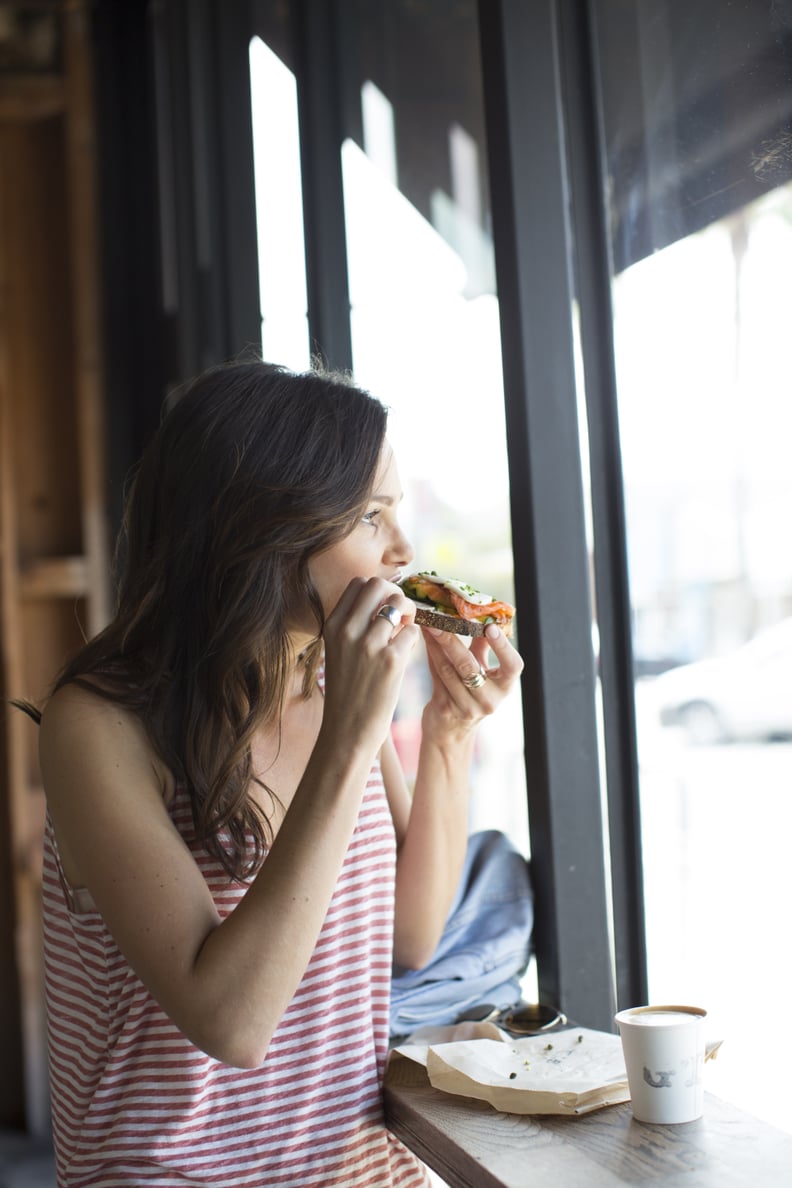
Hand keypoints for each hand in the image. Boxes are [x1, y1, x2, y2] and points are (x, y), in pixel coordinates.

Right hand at [320, 577, 418, 752]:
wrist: (346, 731)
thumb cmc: (347, 691)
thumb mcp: (339, 651)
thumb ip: (355, 624)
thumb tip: (385, 598)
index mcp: (333, 625)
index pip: (359, 583)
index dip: (378, 591)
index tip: (384, 609)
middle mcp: (348, 630)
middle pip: (379, 584)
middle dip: (395, 595)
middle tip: (400, 618)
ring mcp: (369, 645)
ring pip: (399, 603)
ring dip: (408, 616)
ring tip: (403, 636)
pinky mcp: (391, 661)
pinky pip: (412, 632)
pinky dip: (412, 640)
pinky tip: (403, 656)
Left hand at [420, 623, 523, 734]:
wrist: (452, 730)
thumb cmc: (472, 692)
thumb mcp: (484, 671)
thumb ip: (483, 646)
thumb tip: (481, 615)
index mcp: (504, 687)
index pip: (513, 666)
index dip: (503, 647)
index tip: (490, 627)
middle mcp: (488, 700)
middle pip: (469, 665)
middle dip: (452, 640)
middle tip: (439, 619)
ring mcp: (466, 706)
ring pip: (448, 669)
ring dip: (435, 644)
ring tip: (428, 624)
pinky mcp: (445, 708)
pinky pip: (436, 675)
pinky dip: (430, 655)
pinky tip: (425, 640)